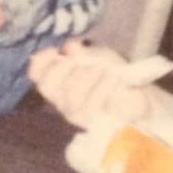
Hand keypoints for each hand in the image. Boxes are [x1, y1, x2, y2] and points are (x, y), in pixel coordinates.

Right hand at [28, 40, 150, 129]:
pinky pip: (91, 107)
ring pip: (70, 97)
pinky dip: (102, 89)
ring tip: (101, 68)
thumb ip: (83, 52)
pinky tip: (112, 78)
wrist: (136, 96)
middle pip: (48, 87)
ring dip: (85, 78)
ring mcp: (75, 114)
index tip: (55, 50)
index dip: (41, 62)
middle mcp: (60, 99)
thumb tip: (70, 48)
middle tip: (79, 59)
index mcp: (57, 79)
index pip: (36, 73)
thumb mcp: (98, 56)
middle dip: (62, 69)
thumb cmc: (111, 74)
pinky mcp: (92, 124)